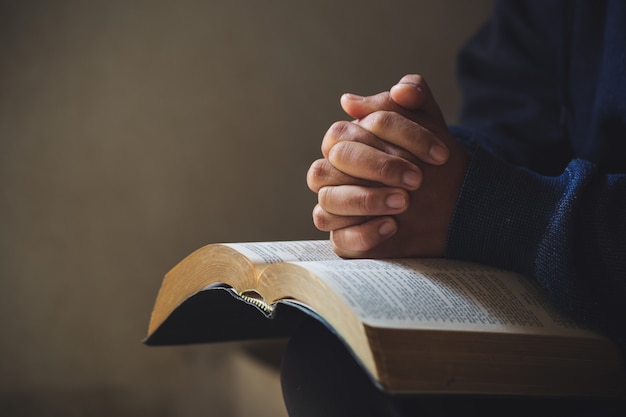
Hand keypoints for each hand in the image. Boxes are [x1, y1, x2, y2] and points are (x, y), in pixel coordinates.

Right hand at [307, 75, 468, 257]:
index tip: (437, 152)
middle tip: (417, 178)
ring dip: (366, 200)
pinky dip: (364, 233)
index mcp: (343, 141)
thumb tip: (372, 96)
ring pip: (327, 202)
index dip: (394, 135)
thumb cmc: (431, 159)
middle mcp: (332, 174)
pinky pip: (340, 239)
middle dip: (377, 167)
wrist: (453, 202)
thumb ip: (412, 97)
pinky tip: (393, 225)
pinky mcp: (345, 238)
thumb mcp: (429, 123)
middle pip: (331, 165)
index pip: (346, 131)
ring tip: (404, 202)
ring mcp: (336, 207)